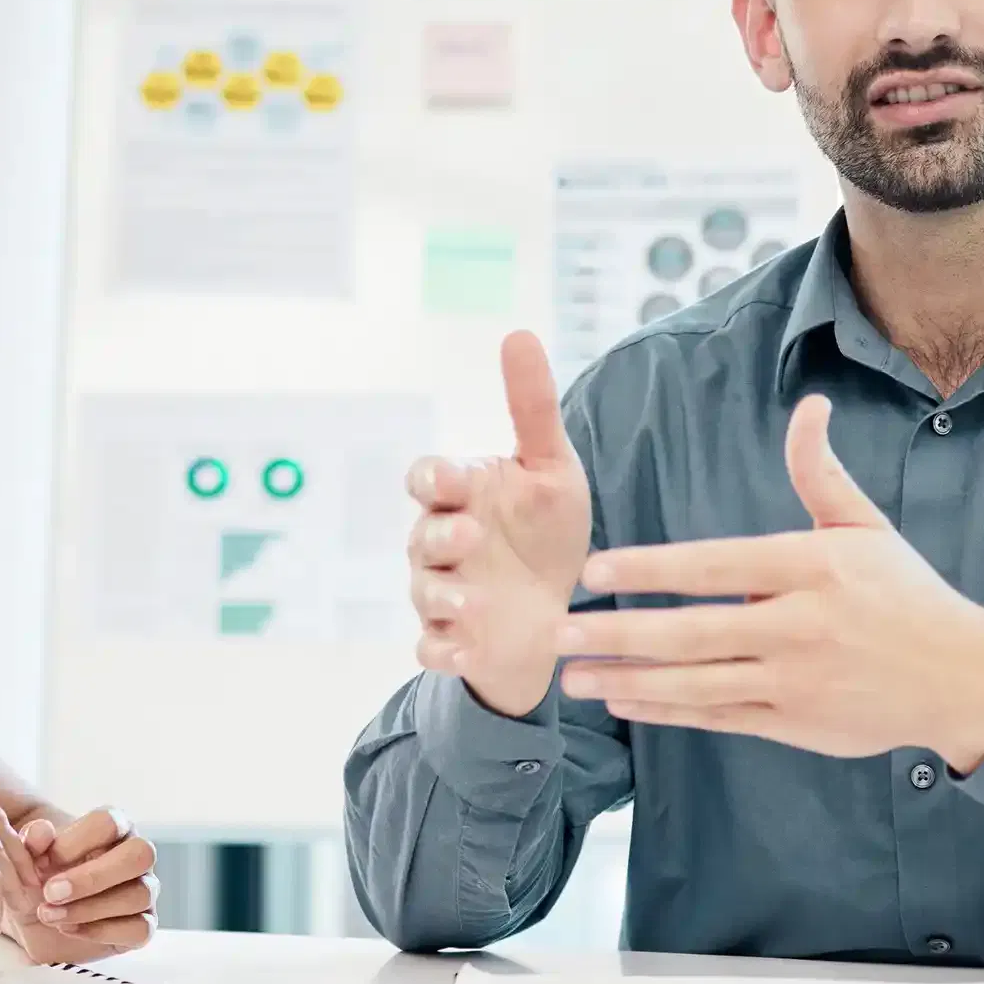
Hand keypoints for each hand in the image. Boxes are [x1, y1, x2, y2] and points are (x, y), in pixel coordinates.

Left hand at [6, 805, 158, 959]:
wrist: (36, 915)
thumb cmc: (39, 876)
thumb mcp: (26, 857)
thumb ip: (31, 840)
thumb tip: (42, 831)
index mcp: (112, 828)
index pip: (109, 822)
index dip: (74, 842)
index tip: (41, 862)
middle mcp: (135, 856)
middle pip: (140, 854)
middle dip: (93, 877)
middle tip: (51, 893)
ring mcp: (144, 891)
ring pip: (139, 895)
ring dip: (89, 908)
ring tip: (49, 915)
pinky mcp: (142, 926)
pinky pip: (140, 929)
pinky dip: (101, 931)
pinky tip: (69, 929)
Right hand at [409, 332, 596, 716]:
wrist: (561, 607)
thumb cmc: (547, 528)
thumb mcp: (551, 466)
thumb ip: (532, 406)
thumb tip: (518, 332)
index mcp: (462, 495)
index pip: (426, 478)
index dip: (433, 480)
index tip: (454, 481)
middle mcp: (442, 543)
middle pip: (421, 535)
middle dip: (441, 535)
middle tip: (471, 535)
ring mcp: (444, 593)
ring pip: (424, 592)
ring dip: (444, 596)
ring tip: (476, 603)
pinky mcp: (453, 640)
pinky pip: (430, 647)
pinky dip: (442, 651)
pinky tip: (465, 650)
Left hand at [555, 393, 983, 767]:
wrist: (960, 677)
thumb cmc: (905, 594)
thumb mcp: (866, 526)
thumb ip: (819, 473)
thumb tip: (809, 406)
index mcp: (810, 569)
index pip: (714, 567)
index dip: (650, 570)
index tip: (593, 571)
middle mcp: (799, 627)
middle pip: (691, 632)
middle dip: (616, 634)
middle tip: (555, 631)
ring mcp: (795, 680)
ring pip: (695, 683)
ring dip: (628, 680)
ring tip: (571, 675)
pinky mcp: (795, 723)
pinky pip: (717, 716)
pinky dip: (666, 711)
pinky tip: (624, 700)